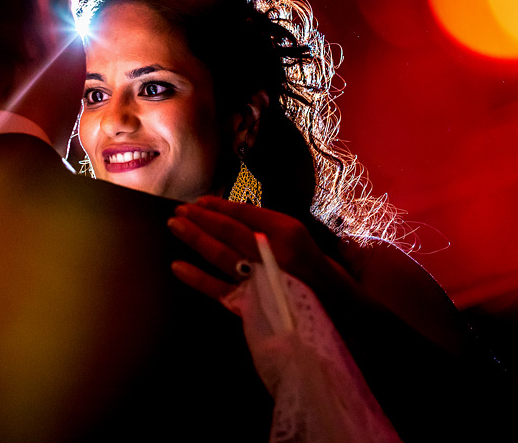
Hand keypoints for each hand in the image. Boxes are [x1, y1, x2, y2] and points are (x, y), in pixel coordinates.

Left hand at [167, 196, 345, 303]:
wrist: (343, 315)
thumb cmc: (321, 276)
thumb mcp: (304, 242)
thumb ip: (272, 232)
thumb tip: (236, 219)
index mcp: (288, 231)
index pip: (244, 213)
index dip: (218, 205)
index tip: (199, 201)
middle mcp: (273, 251)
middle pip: (228, 230)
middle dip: (201, 218)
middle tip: (179, 210)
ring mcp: (262, 277)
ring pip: (221, 253)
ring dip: (194, 238)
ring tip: (174, 225)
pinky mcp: (254, 302)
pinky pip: (219, 288)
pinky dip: (196, 278)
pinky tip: (177, 267)